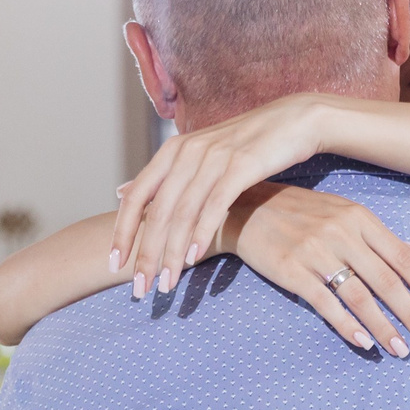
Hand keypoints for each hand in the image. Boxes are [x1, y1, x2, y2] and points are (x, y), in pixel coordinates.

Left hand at [112, 95, 330, 295]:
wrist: (295, 120)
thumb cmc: (246, 146)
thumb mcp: (198, 155)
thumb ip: (162, 177)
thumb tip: (122, 192)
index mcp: (172, 151)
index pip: (135, 198)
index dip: (122, 233)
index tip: (115, 265)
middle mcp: (187, 152)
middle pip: (157, 212)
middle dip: (146, 254)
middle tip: (140, 289)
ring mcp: (213, 157)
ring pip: (183, 214)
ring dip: (172, 254)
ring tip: (168, 283)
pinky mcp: (241, 165)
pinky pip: (214, 206)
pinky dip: (201, 234)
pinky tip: (194, 258)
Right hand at [229, 184, 409, 358]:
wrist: (244, 207)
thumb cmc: (302, 212)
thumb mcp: (345, 213)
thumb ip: (382, 237)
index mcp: (361, 219)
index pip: (404, 258)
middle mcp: (343, 234)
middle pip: (387, 281)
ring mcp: (317, 252)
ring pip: (360, 296)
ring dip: (384, 327)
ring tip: (403, 350)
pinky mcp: (292, 270)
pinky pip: (326, 304)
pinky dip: (347, 325)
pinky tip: (365, 343)